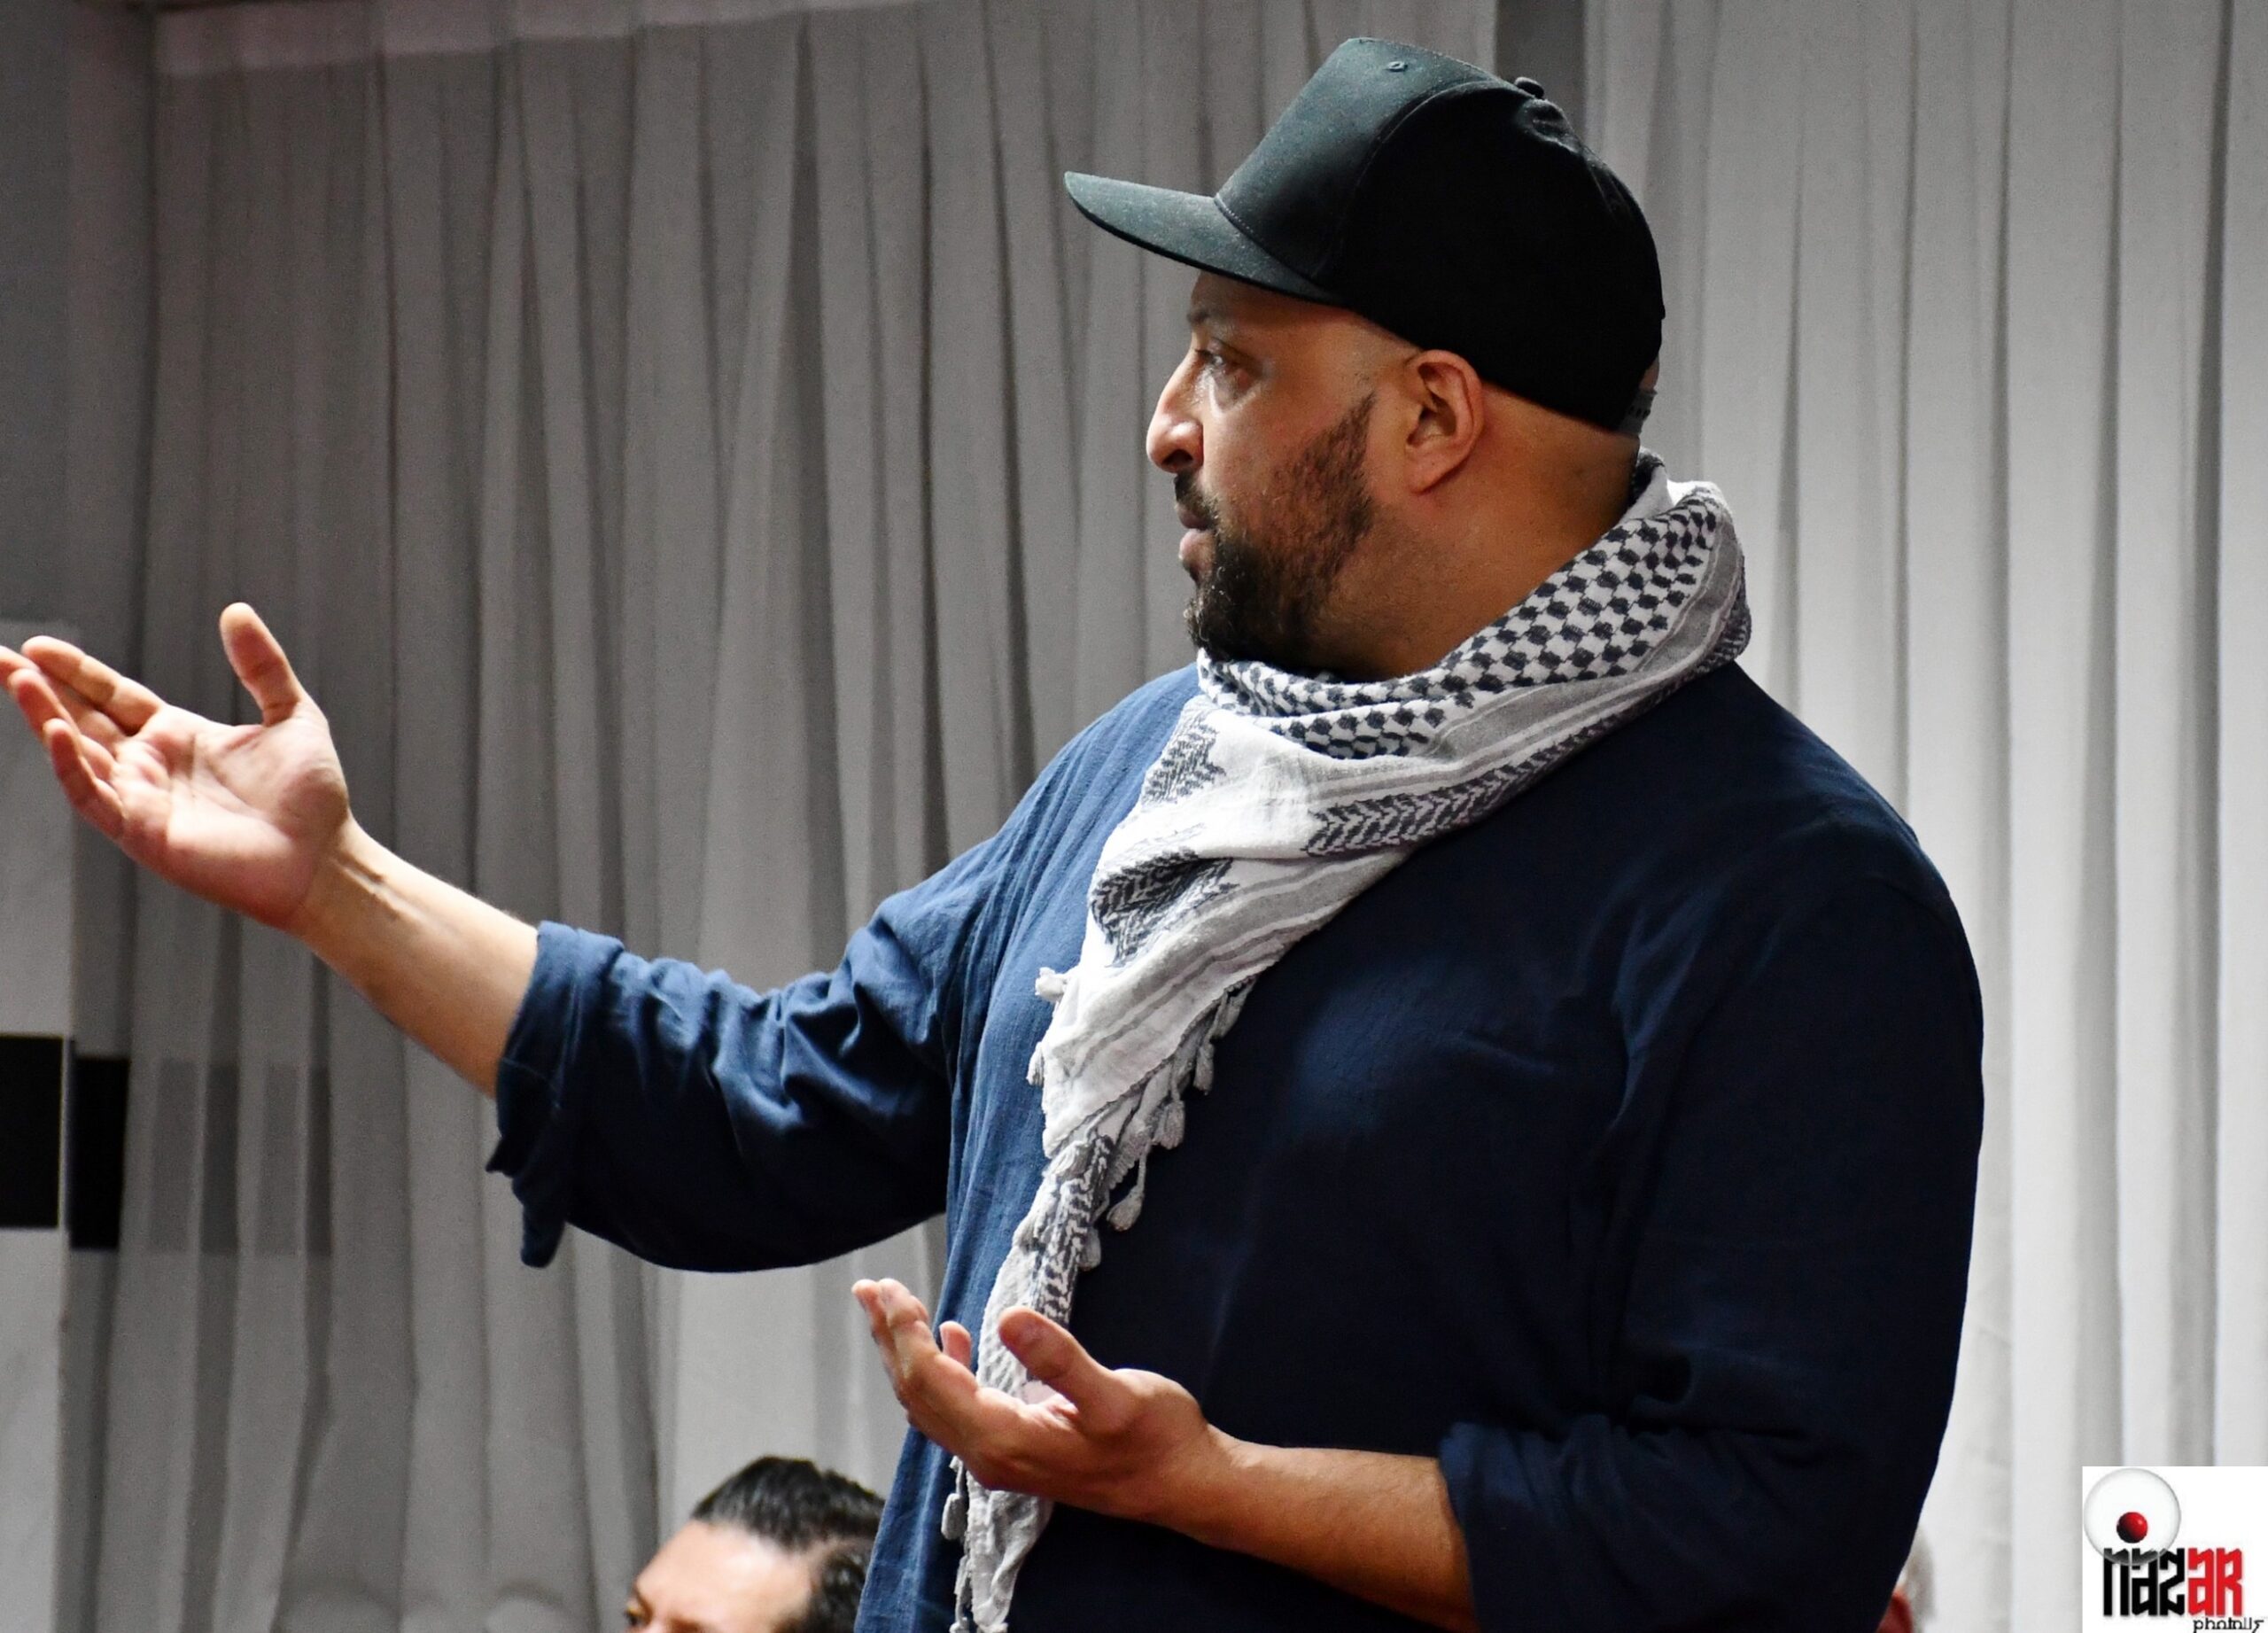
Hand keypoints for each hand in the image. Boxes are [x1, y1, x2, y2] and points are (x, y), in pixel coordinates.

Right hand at [0, 602, 354, 932]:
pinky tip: (55, 733)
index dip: (75, 672)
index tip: (37, 647)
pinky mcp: (144, 834)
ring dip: (44, 718)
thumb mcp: (292, 714)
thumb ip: (262, 666)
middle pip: (79, 719)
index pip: (111, 696)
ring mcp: (143, 800)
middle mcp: (150, 766)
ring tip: (18, 680)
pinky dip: (72, 767)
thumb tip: (235, 609)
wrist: (325, 861)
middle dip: (36, 689)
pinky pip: (96, 798)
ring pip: (76, 754)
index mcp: (177, 736)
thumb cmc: (312, 796)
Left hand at [852, 1278, 1232, 1529]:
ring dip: (908, 1354)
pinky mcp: (1015, 1449)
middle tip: (871, 1289)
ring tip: (891, 1307)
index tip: (890, 1290)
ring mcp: (1000, 1456)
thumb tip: (1008, 1317)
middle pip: (919, 1393)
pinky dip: (942, 1370)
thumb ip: (1059, 1360)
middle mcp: (990, 1455)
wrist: (1183, 1484)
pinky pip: (957, 1409)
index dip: (905, 1335)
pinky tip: (951, 1338)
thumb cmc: (1156, 1438)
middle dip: (892, 1339)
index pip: (932, 1382)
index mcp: (1004, 1440)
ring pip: (931, 1403)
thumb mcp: (1114, 1394)